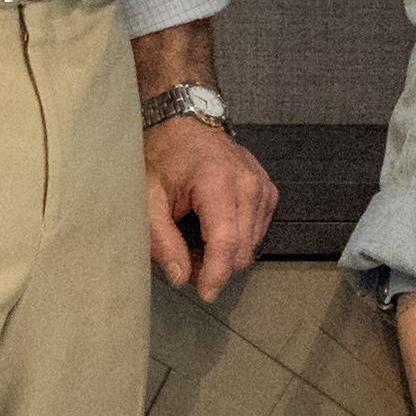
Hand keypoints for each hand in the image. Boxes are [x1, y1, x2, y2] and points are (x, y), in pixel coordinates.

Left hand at [142, 111, 280, 304]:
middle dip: (216, 265)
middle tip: (186, 257)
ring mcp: (262, 186)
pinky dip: (237, 238)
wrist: (185, 123)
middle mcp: (248, 183)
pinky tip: (214, 228)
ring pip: (252, 244)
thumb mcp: (148, 195)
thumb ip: (161, 238)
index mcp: (217, 181)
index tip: (205, 293)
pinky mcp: (267, 191)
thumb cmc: (164, 155)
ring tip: (196, 239)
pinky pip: (258, 231)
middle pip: (242, 248)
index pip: (226, 241)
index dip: (216, 274)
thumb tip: (179, 276)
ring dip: (226, 253)